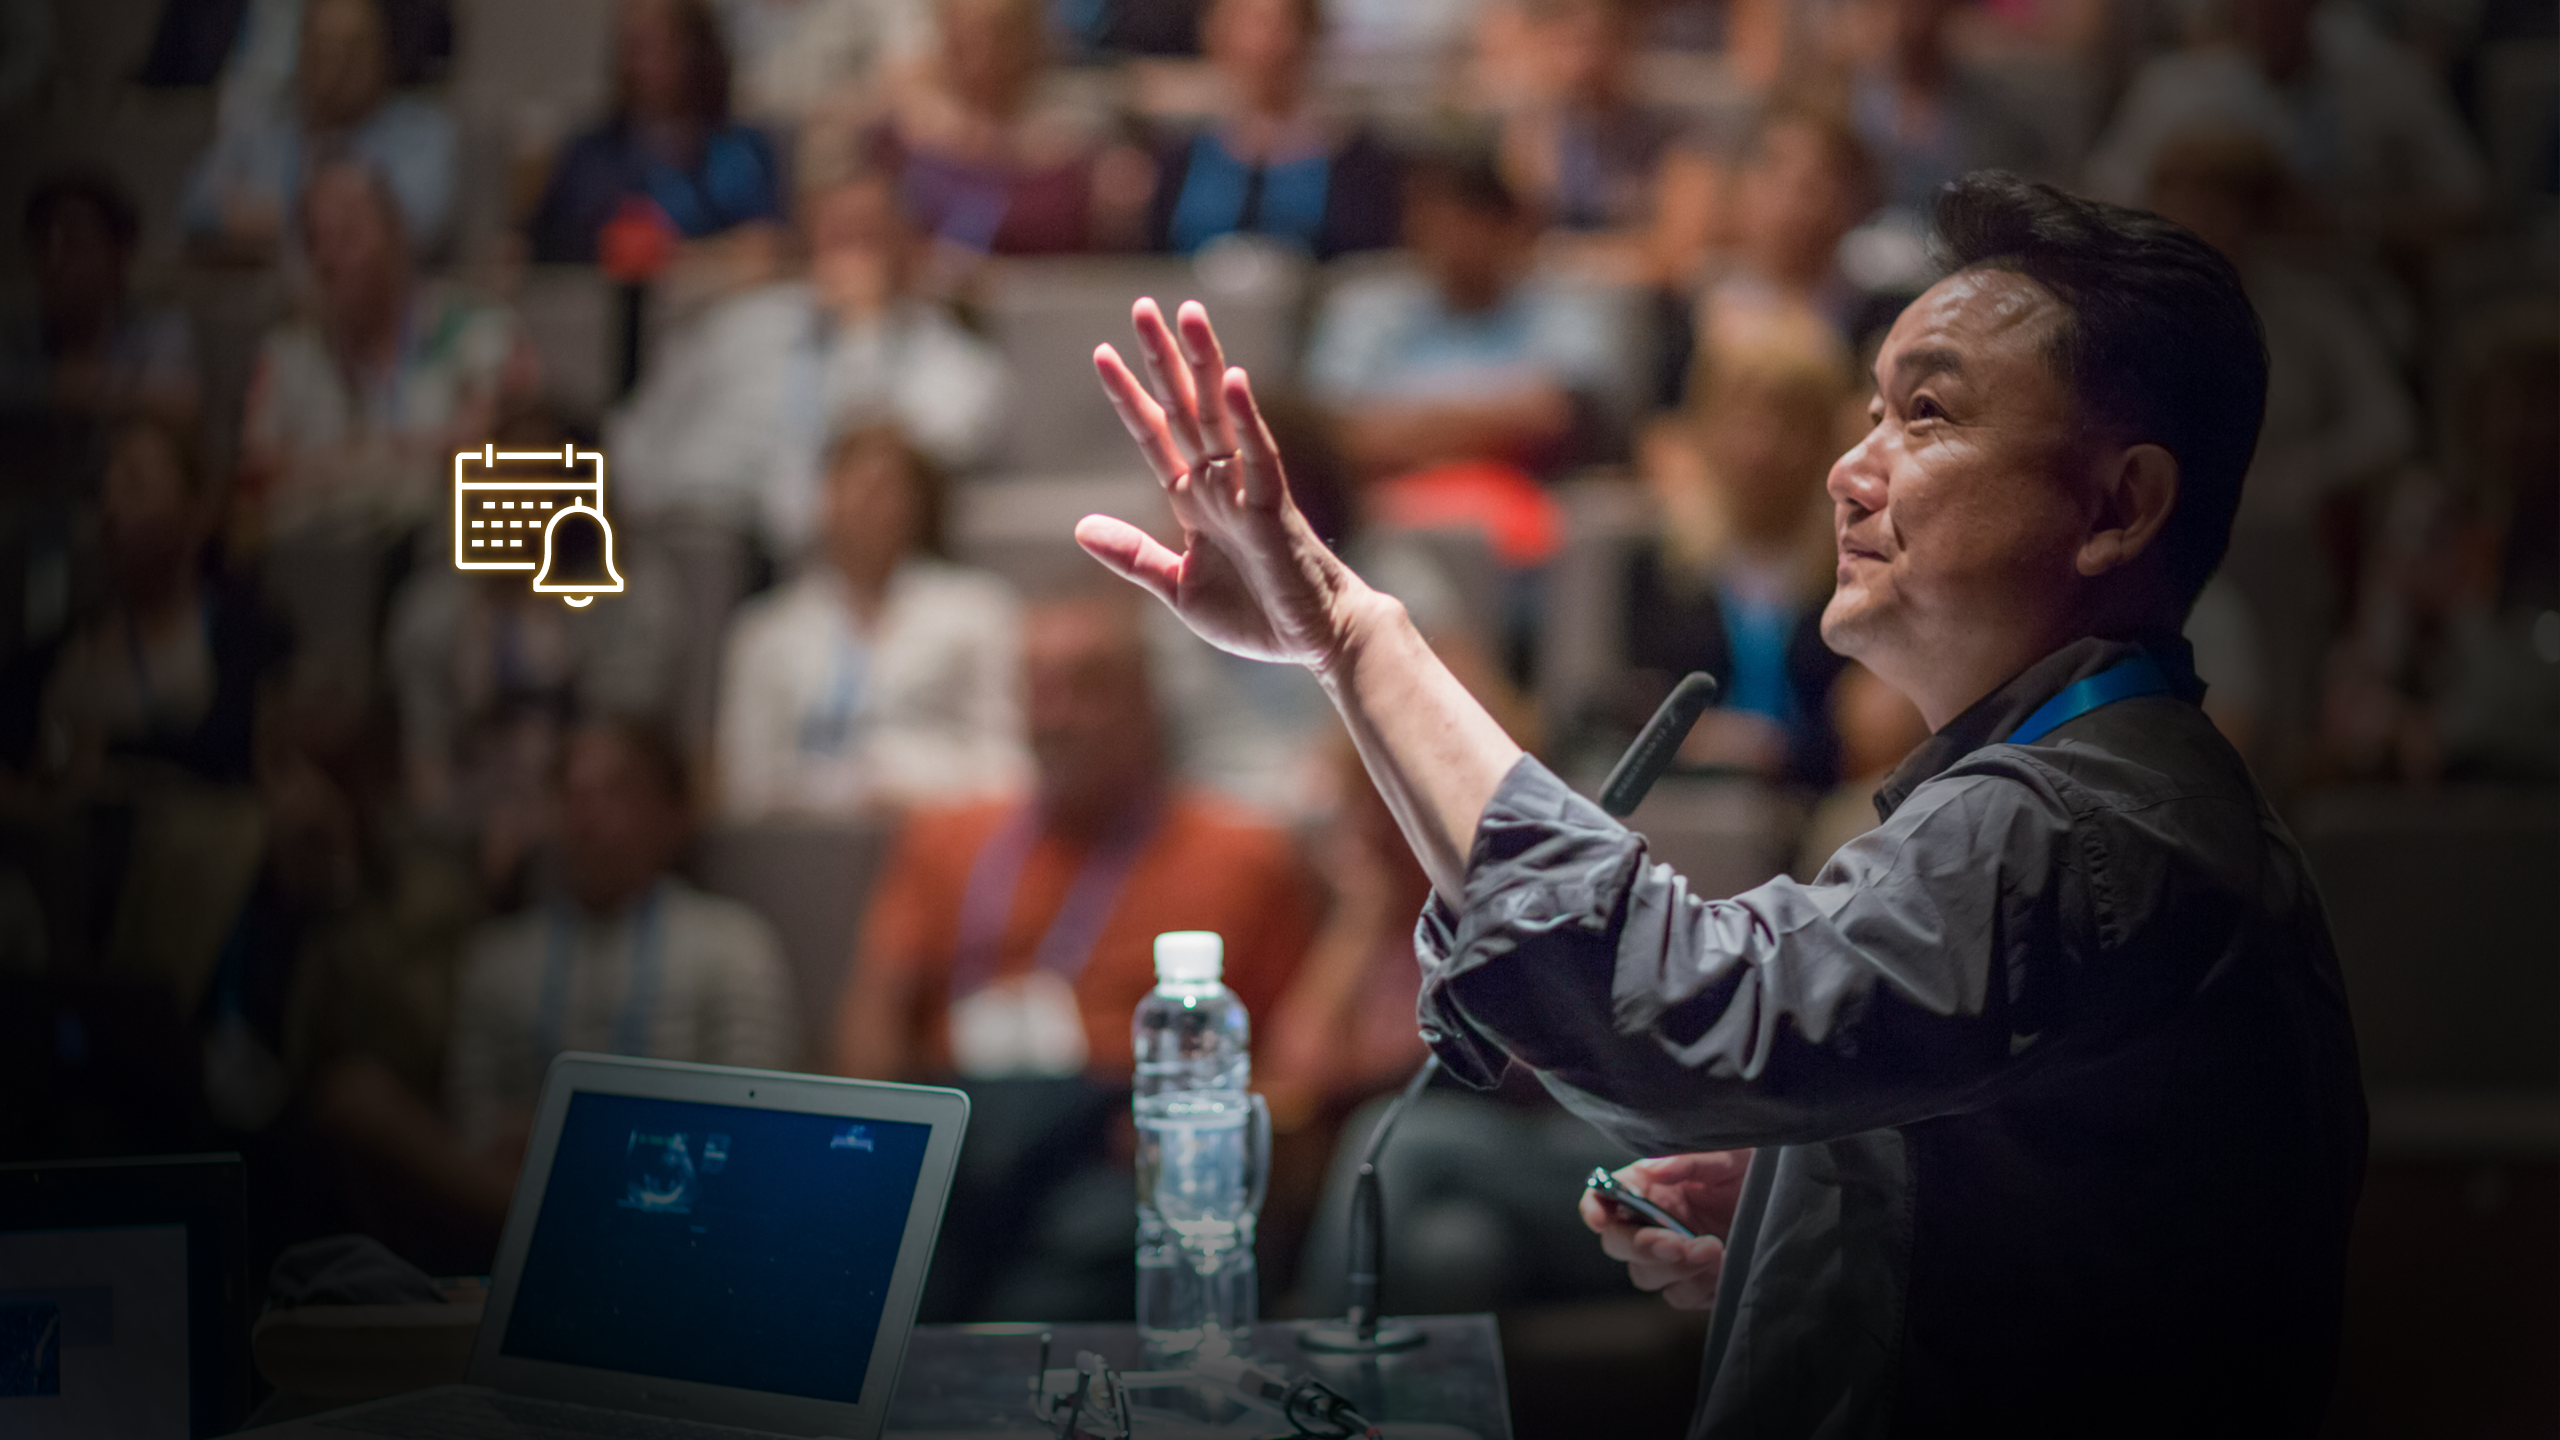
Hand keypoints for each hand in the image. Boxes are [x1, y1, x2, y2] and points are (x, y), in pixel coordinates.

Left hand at [1079, 299, 1368, 669]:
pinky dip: (1244, 417)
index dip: (1130, 396)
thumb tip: (1079, 526)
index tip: (1102, 354)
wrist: (1316, 641)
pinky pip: (1260, 454)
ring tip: (1187, 313)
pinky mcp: (1275, 507)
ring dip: (1203, 363)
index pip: (1155, 437)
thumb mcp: (1179, 587)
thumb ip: (1134, 556)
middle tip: (1142, 306)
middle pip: (1184, 408)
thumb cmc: (1257, 615)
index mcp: (1195, 501)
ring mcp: (1247, 489)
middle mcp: (1220, 483)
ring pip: (1220, 415)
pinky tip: (1230, 379)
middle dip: (1163, 359)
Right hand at [1579, 1150, 1753, 1311]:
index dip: (1593, 1207)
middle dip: (1643, 1246)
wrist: (1794, 1201)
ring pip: (1646, 1276)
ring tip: (1714, 1249)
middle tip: (1678, 1243)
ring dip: (1675, 1268)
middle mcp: (1653, 1221)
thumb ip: (1688, 1162)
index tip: (1599, 1220)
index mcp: (1650, 1186)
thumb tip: (1653, 1169)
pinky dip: (1698, 1286)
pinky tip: (1724, 1265)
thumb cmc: (1753, 1169)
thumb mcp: (1727, 1155)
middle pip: (1618, 1244)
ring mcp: (1673, 1256)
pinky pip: (1681, 1296)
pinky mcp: (1697, 1283)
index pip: (1603, 1197)